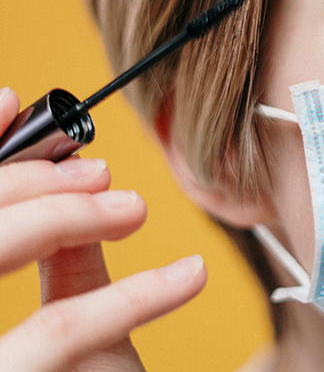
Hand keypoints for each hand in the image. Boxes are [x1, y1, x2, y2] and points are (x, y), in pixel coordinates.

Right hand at [0, 87, 207, 370]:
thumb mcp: (73, 323)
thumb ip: (61, 255)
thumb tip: (72, 170)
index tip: (9, 105)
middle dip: (21, 184)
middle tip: (98, 172)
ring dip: (64, 218)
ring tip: (133, 208)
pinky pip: (57, 332)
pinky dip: (129, 294)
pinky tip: (190, 274)